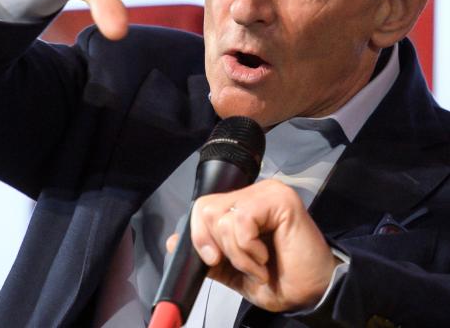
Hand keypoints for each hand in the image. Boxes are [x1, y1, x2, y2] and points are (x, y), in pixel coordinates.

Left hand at [179, 180, 339, 311]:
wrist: (314, 295)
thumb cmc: (281, 280)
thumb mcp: (235, 272)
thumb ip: (208, 256)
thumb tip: (174, 242)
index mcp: (240, 206)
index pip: (203, 207)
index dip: (199, 235)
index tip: (212, 260)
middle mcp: (252, 193)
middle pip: (206, 209)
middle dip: (219, 246)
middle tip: (244, 264)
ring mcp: (266, 192)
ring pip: (222, 217)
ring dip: (239, 254)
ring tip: (260, 263)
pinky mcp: (278, 198)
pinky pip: (241, 220)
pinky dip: (249, 249)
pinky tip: (266, 257)